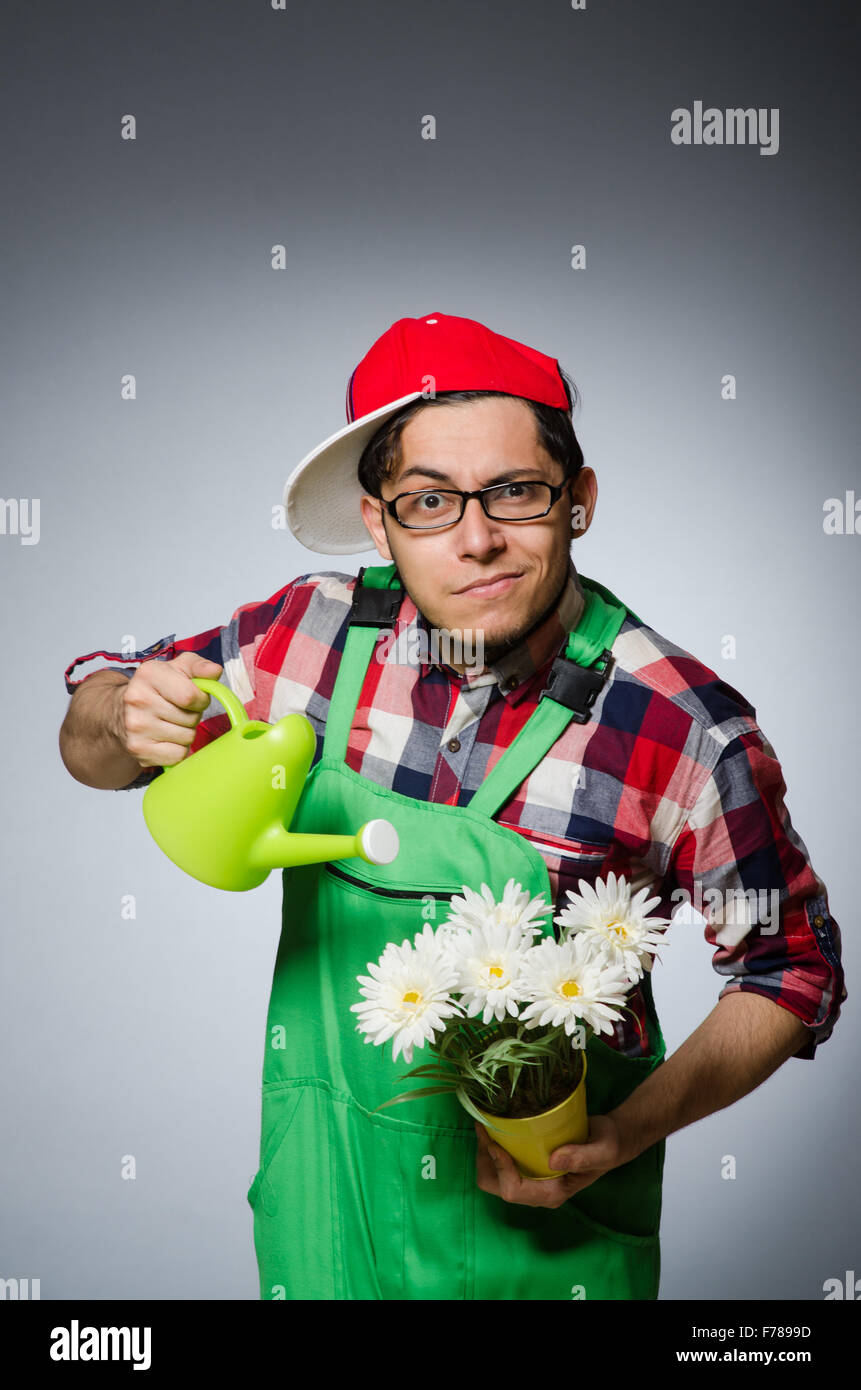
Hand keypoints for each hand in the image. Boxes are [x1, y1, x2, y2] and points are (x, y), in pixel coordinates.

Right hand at [116, 652, 223, 767]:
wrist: (121, 711)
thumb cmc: (157, 688)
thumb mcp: (178, 668)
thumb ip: (199, 666)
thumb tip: (215, 671)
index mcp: (149, 674)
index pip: (190, 696)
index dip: (201, 700)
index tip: (195, 698)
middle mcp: (138, 699)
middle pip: (190, 718)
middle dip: (192, 716)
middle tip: (178, 711)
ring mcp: (136, 726)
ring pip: (187, 738)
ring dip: (186, 733)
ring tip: (171, 723)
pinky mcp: (138, 749)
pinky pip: (178, 755)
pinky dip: (178, 750)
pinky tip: (165, 738)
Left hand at [474, 1115, 626, 1209]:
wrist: (612, 1139)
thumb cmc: (608, 1145)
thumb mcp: (602, 1149)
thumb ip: (580, 1156)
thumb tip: (552, 1160)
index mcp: (553, 1194)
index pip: (513, 1191)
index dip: (499, 1168)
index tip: (495, 1142)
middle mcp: (538, 1192)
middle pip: (496, 1187)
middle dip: (484, 1161)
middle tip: (484, 1129)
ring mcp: (532, 1181)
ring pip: (493, 1178)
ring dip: (484, 1154)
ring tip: (486, 1126)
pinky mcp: (529, 1168)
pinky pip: (500, 1166)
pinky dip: (492, 1150)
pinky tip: (495, 1129)